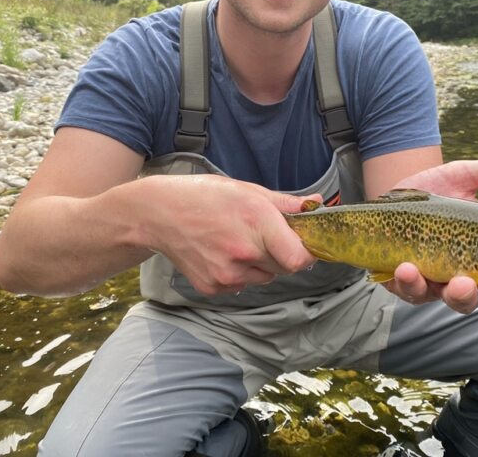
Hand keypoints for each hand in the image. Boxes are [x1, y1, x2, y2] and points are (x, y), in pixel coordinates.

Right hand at [141, 175, 317, 295]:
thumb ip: (286, 203)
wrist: (159, 214)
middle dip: (283, 254)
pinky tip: (222, 253)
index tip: (305, 244)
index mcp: (256, 222)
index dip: (307, 253)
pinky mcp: (213, 287)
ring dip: (261, 265)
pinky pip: (242, 285)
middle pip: (284, 267)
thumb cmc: (205, 196)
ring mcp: (226, 274)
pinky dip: (240, 273)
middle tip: (266, 236)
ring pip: (264, 277)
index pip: (298, 258)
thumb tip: (317, 203)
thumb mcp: (248, 190)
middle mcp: (243, 252)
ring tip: (239, 242)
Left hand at [383, 147, 477, 315]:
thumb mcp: (466, 177)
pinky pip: (412, 291)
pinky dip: (411, 282)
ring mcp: (441, 284)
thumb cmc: (433, 195)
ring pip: (457, 301)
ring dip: (460, 295)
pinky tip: (407, 267)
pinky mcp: (407, 284)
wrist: (385, 199)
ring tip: (459, 281)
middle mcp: (475, 277)